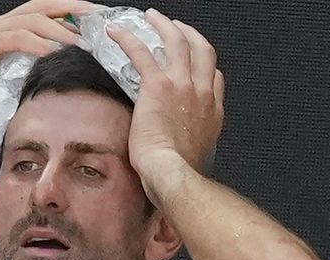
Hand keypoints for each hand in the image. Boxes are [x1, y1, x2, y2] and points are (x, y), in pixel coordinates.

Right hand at [0, 0, 99, 114]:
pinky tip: (54, 51)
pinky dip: (38, 42)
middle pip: (41, 6)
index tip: (92, 20)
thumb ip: (15, 70)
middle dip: (72, 9)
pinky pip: (16, 37)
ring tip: (82, 41)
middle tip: (98, 17)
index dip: (67, 12)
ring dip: (60, 28)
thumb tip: (42, 76)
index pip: (39, 12)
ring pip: (31, 19)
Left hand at [107, 9, 224, 175]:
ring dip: (163, 25)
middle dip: (189, 33)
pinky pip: (141, 52)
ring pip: (177, 42)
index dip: (204, 66)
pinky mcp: (157, 85)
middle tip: (175, 27)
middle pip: (202, 50)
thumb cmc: (179, 173)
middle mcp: (201, 93)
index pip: (214, 78)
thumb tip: (181, 147)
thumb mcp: (197, 156)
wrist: (172, 172)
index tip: (194, 62)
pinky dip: (127, 38)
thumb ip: (193, 143)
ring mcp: (182, 86)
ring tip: (151, 17)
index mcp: (212, 111)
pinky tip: (115, 32)